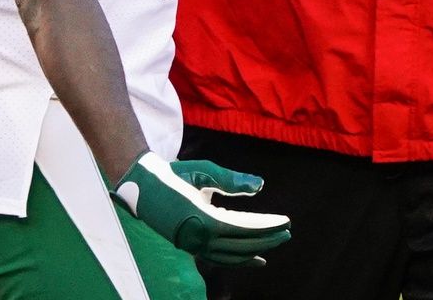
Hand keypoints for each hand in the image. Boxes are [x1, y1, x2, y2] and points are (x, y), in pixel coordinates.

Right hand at [112, 152, 291, 265]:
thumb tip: (261, 185)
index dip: (267, 226)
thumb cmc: (175, 174)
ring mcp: (194, 246)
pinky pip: (221, 259)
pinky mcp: (192, 247)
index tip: (286, 221)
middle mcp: (199, 238)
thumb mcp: (204, 171)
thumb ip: (232, 180)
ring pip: (232, 256)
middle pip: (241, 244)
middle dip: (268, 239)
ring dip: (257, 250)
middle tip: (288, 231)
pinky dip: (241, 260)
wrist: (143, 187)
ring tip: (277, 242)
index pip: (244, 227)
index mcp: (203, 219)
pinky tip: (257, 259)